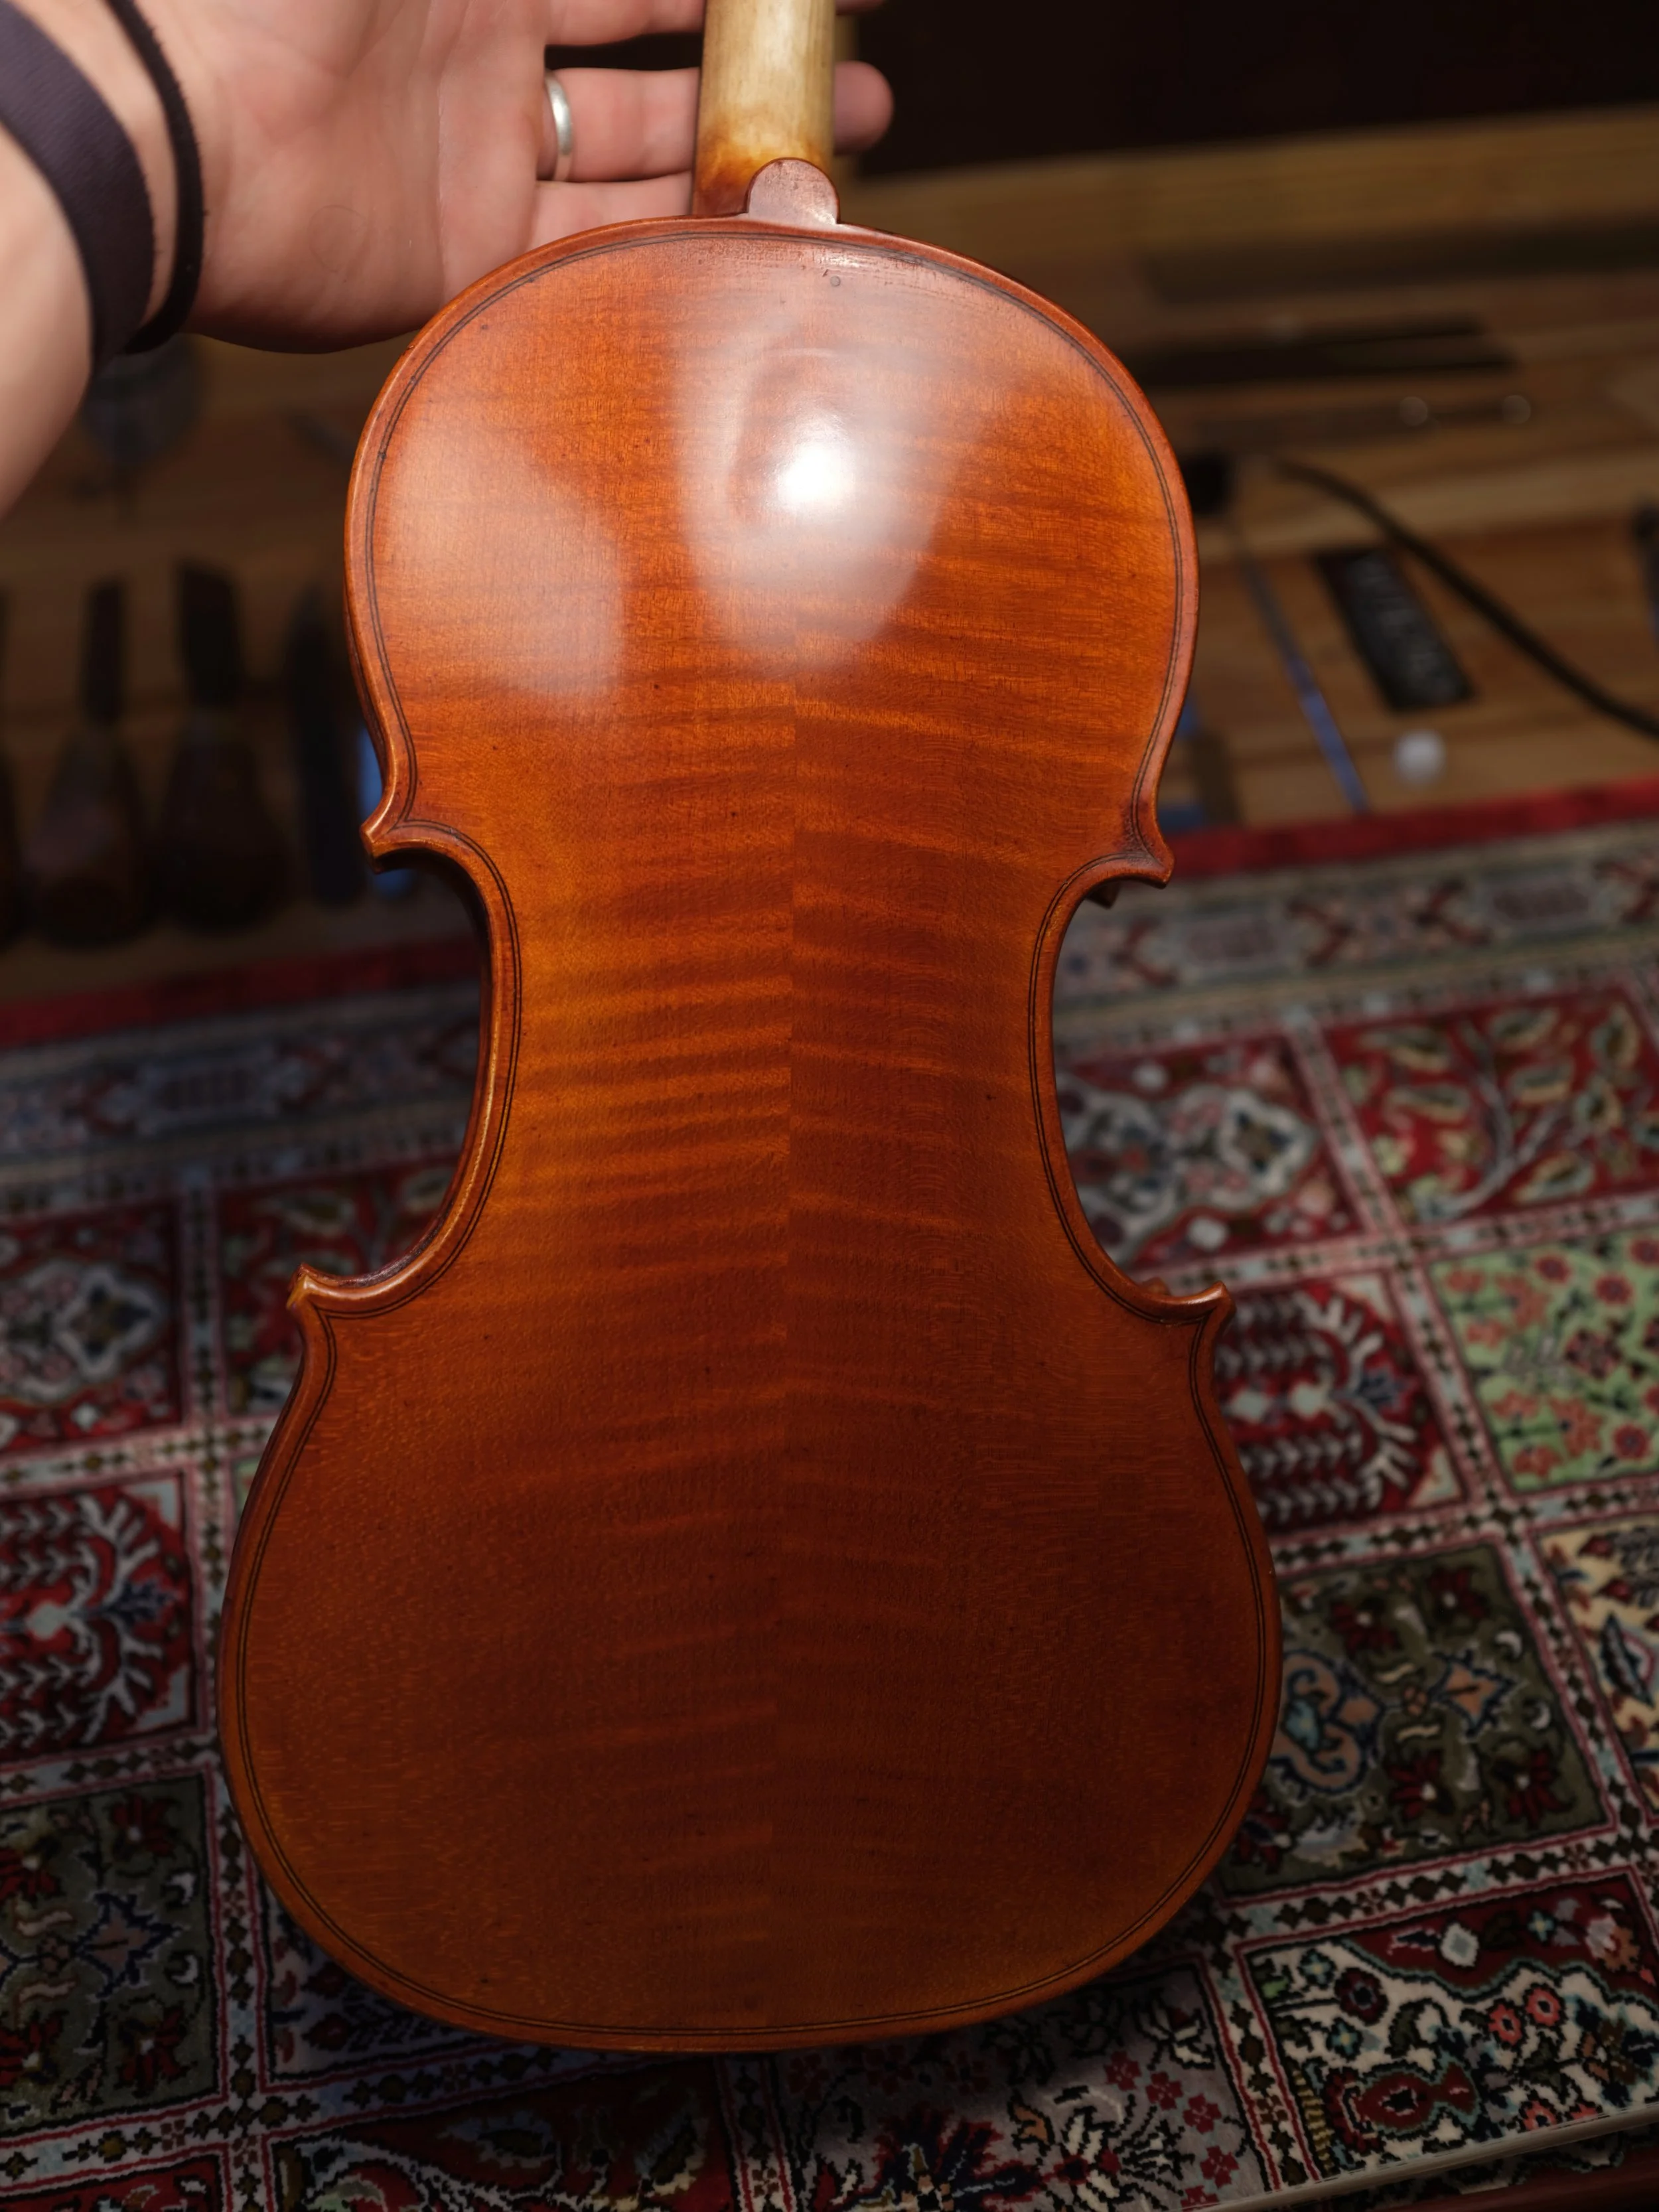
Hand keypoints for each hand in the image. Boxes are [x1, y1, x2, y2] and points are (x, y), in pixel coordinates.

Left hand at [140, 0, 893, 346]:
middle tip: (856, 82)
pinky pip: (590, 251)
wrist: (177, 123)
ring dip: (735, 157)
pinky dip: (669, 245)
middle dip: (753, 65)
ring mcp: (477, 160)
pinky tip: (746, 236)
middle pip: (651, 59)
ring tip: (838, 155)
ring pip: (637, 158)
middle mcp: (483, 55)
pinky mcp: (463, 258)